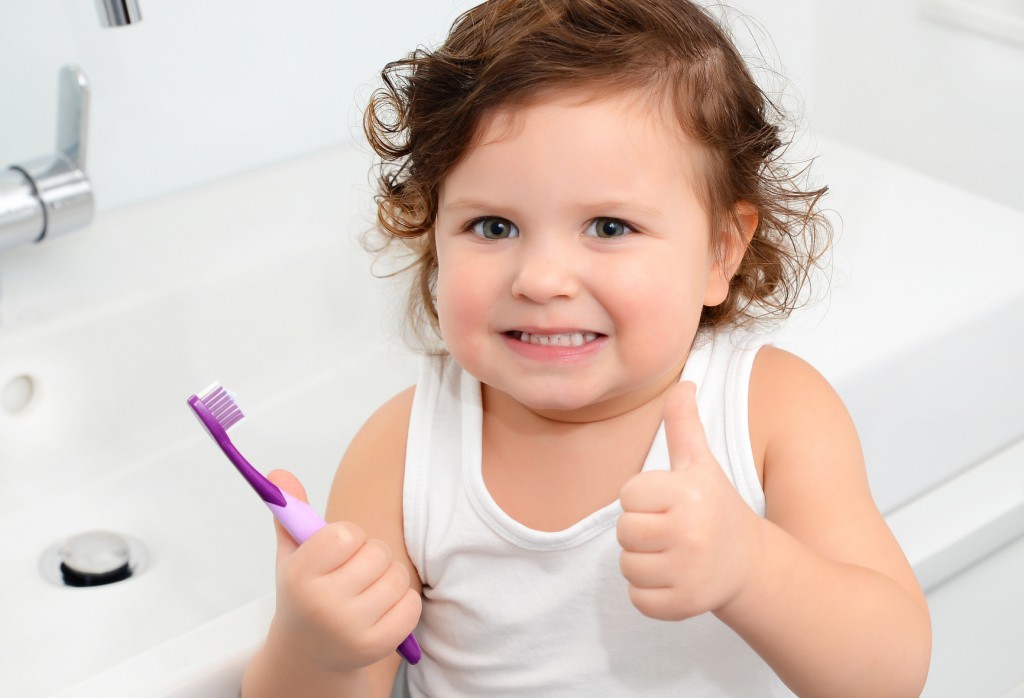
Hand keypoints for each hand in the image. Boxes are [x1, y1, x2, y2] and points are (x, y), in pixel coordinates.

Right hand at [266, 470, 420, 672]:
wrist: (309, 653)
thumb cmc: (305, 594)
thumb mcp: (292, 554)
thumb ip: (290, 513)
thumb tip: (279, 473)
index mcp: (300, 577)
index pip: (346, 534)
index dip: (348, 537)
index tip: (337, 551)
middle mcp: (324, 606)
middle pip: (377, 553)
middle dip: (371, 556)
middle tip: (353, 571)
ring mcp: (352, 629)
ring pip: (398, 576)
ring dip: (388, 577)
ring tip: (366, 589)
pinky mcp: (379, 645)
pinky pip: (411, 604)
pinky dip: (402, 602)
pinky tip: (379, 609)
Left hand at [616, 382, 761, 620]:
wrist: (749, 563)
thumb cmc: (715, 505)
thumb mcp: (701, 464)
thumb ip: (684, 425)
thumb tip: (682, 382)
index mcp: (687, 493)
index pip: (627, 496)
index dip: (643, 499)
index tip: (668, 503)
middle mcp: (689, 532)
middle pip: (623, 532)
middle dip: (640, 531)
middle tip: (670, 530)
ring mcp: (687, 571)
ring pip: (627, 566)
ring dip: (643, 562)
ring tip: (673, 553)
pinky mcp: (682, 605)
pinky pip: (638, 598)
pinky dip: (650, 592)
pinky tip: (675, 578)